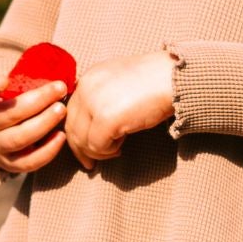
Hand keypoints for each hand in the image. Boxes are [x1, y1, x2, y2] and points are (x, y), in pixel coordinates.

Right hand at [0, 69, 69, 175]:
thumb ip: (23, 83)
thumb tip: (60, 66)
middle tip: (59, 88)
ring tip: (61, 110)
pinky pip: (28, 161)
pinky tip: (61, 136)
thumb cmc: (11, 110)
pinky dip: (47, 150)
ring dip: (43, 123)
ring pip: (18, 138)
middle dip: (37, 101)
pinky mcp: (10, 164)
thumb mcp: (7, 96)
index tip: (3, 79)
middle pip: (9, 115)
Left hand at [64, 51, 176, 172]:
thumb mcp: (118, 83)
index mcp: (88, 78)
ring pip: (82, 140)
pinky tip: (122, 146)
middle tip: (91, 164)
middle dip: (81, 149)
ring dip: (98, 151)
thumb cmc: (153, 82)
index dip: (76, 134)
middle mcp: (86, 88)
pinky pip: (97, 146)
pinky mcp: (106, 119)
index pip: (71, 112)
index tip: (86, 149)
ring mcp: (94, 103)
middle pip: (72, 128)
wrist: (171, 77)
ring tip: (115, 150)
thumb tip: (91, 127)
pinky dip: (108, 151)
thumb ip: (101, 98)